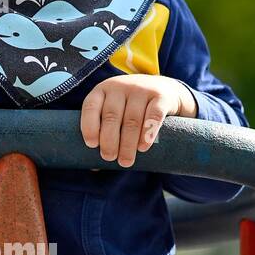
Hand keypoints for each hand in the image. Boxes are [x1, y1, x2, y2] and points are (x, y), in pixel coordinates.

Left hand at [80, 74, 195, 167]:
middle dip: (109, 141)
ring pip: (132, 119)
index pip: (91, 106)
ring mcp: (141, 89)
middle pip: (112, 116)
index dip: (89, 126)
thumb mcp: (116, 112)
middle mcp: (121, 86)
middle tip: (109, 157)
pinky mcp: (161, 96)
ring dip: (128, 143)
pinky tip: (143, 147)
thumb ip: (104, 131)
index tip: (92, 145)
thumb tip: (94, 168)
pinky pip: (153, 116)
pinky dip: (147, 134)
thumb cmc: (131, 109)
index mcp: (103, 90)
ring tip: (126, 161)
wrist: (166, 90)